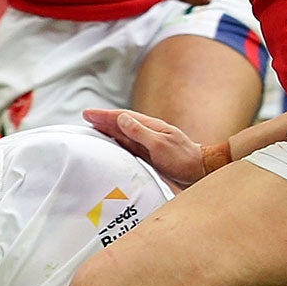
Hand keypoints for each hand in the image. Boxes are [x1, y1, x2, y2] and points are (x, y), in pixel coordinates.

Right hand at [84, 107, 208, 187]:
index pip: (123, 117)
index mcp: (150, 127)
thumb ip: (140, 132)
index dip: (104, 115)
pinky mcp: (150, 155)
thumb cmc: (183, 159)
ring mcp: (148, 144)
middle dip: (103, 120)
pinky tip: (112, 144)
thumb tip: (122, 118)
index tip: (88, 113)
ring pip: (123, 135)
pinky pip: (129, 146)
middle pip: (121, 124)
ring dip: (108, 130)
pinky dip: (117, 142)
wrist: (200, 172)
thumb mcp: (160, 145)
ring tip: (94, 128)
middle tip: (86, 118)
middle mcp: (148, 133)